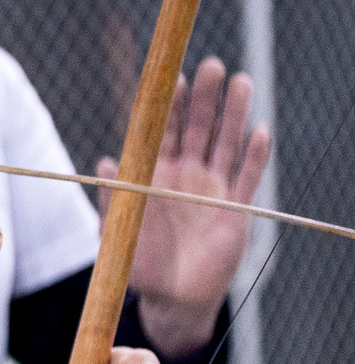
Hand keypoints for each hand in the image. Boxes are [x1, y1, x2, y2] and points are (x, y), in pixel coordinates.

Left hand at [104, 57, 269, 356]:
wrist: (172, 298)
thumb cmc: (140, 264)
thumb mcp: (119, 232)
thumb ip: (113, 199)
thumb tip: (104, 163)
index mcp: (154, 176)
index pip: (160, 133)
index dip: (167, 106)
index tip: (172, 78)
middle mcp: (184, 176)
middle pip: (197, 128)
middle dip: (204, 97)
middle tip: (213, 65)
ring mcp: (212, 189)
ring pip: (225, 143)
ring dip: (233, 114)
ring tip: (241, 82)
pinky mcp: (235, 210)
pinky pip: (247, 177)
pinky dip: (254, 155)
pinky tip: (259, 131)